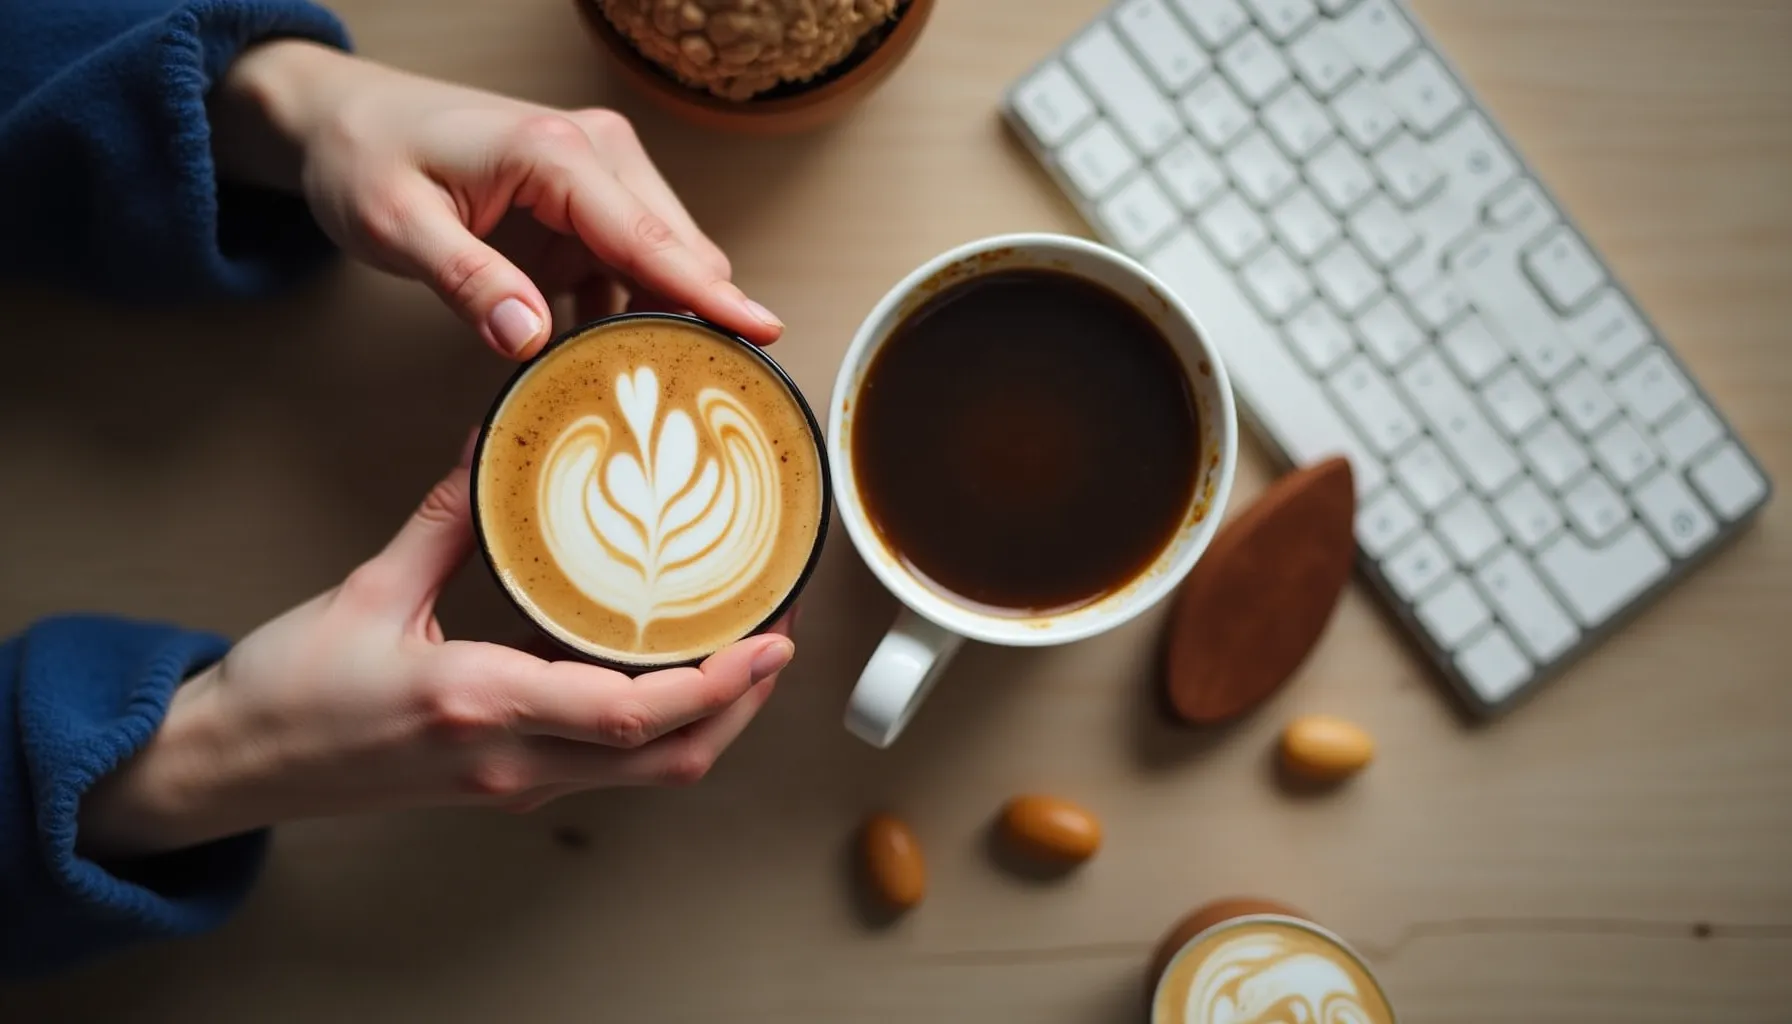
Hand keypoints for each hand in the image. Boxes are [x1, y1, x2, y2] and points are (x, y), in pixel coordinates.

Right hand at [78, 441, 794, 858]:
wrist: (232, 767)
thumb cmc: (290, 691)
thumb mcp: (371, 587)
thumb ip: (449, 513)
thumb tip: (497, 434)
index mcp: (481, 705)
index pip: (632, 713)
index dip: (718, 682)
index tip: (773, 637)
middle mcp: (512, 758)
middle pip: (669, 759)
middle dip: (742, 704)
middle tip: (782, 631)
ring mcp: (514, 779)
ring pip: (649, 772)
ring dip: (712, 717)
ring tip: (747, 644)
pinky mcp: (507, 780)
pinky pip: (610, 764)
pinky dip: (663, 725)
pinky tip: (673, 667)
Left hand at [209, 40, 781, 357]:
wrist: (345, 120)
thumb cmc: (366, 158)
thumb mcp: (397, 225)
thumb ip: (467, 281)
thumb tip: (530, 339)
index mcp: (557, 153)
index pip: (650, 236)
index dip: (708, 293)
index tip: (764, 333)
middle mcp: (595, 156)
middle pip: (677, 251)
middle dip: (695, 319)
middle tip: (691, 400)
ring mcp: (596, 184)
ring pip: (663, 263)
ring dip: (662, 322)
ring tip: (658, 394)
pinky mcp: (584, 213)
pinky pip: (632, 272)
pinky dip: (630, 316)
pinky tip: (611, 364)